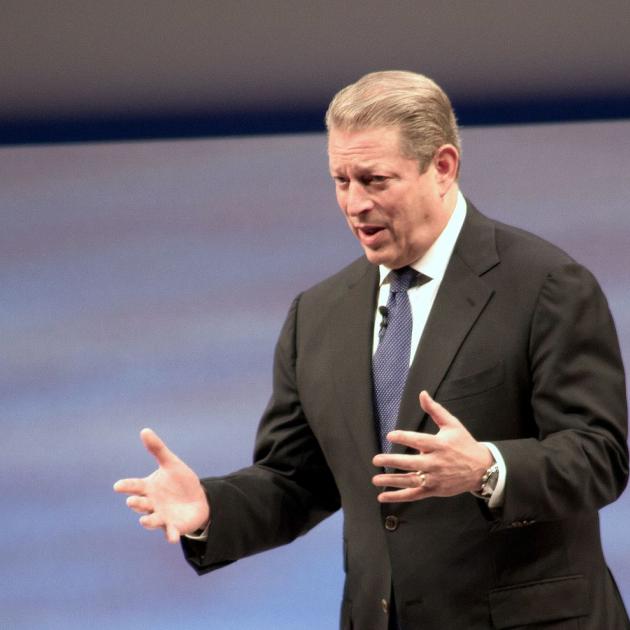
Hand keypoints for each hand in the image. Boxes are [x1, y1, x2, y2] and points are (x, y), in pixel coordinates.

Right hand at [113, 428, 209, 542]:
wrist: (197, 499)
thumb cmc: (180, 481)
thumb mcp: (171, 463)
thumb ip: (157, 449)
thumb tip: (144, 430)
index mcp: (148, 488)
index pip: (134, 486)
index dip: (126, 486)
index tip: (118, 486)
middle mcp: (151, 504)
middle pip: (141, 504)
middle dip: (137, 503)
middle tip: (133, 501)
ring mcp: (161, 517)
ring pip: (151, 520)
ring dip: (148, 521)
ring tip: (145, 520)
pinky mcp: (173, 527)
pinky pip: (170, 532)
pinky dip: (170, 535)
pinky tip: (173, 538)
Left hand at [372, 391, 493, 502]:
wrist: (482, 468)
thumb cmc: (464, 444)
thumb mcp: (452, 424)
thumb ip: (435, 410)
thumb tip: (422, 394)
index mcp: (440, 445)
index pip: (419, 441)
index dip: (404, 438)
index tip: (390, 436)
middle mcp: (437, 463)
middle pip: (412, 463)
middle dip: (393, 462)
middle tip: (376, 459)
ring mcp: (435, 478)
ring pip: (411, 481)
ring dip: (392, 481)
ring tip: (375, 479)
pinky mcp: (434, 490)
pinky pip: (414, 495)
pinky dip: (398, 497)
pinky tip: (383, 497)